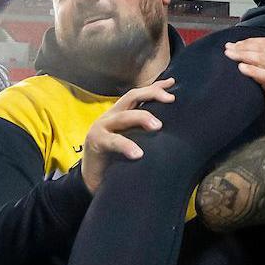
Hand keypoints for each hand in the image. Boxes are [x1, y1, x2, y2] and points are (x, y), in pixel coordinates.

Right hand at [80, 78, 176, 194]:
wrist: (92, 181)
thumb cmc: (115, 158)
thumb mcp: (132, 139)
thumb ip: (144, 129)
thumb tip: (168, 123)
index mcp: (119, 113)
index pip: (138, 94)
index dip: (154, 87)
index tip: (172, 83)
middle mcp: (110, 116)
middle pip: (131, 96)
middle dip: (151, 94)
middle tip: (170, 99)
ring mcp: (101, 128)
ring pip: (123, 117)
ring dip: (142, 118)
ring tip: (158, 126)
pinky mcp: (96, 143)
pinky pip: (112, 142)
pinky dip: (126, 146)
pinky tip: (138, 153)